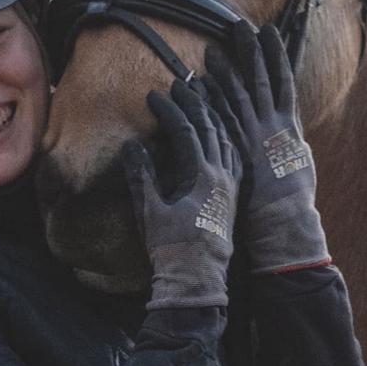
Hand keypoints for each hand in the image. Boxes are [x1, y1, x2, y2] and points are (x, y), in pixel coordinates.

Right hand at [123, 80, 241, 308]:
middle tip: (180, 85)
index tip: (154, 95)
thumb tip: (132, 145)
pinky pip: (234, 154)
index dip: (170, 111)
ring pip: (228, 138)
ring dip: (214, 115)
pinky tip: (220, 130)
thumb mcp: (150, 211)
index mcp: (203, 177)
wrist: (198, 280)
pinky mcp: (234, 194)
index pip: (187, 132)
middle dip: (195, 103)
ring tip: (203, 97)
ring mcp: (232, 185)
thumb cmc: (172, 248)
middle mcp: (223, 176)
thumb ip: (142, 176)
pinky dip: (225, 136)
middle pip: (212, 128)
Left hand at [203, 22, 329, 273]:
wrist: (284, 220)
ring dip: (227, 69)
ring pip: (240, 94)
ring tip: (213, 48)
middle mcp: (273, 126)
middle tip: (239, 25)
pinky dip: (214, 99)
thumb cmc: (291, 199)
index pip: (282, 80)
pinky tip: (201, 84)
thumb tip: (285, 133)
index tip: (268, 33)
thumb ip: (288, 142)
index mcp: (289, 126)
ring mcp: (256, 137)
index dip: (274, 56)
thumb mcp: (298, 163)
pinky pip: (224, 118)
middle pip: (261, 79)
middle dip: (250, 51)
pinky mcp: (239, 149)